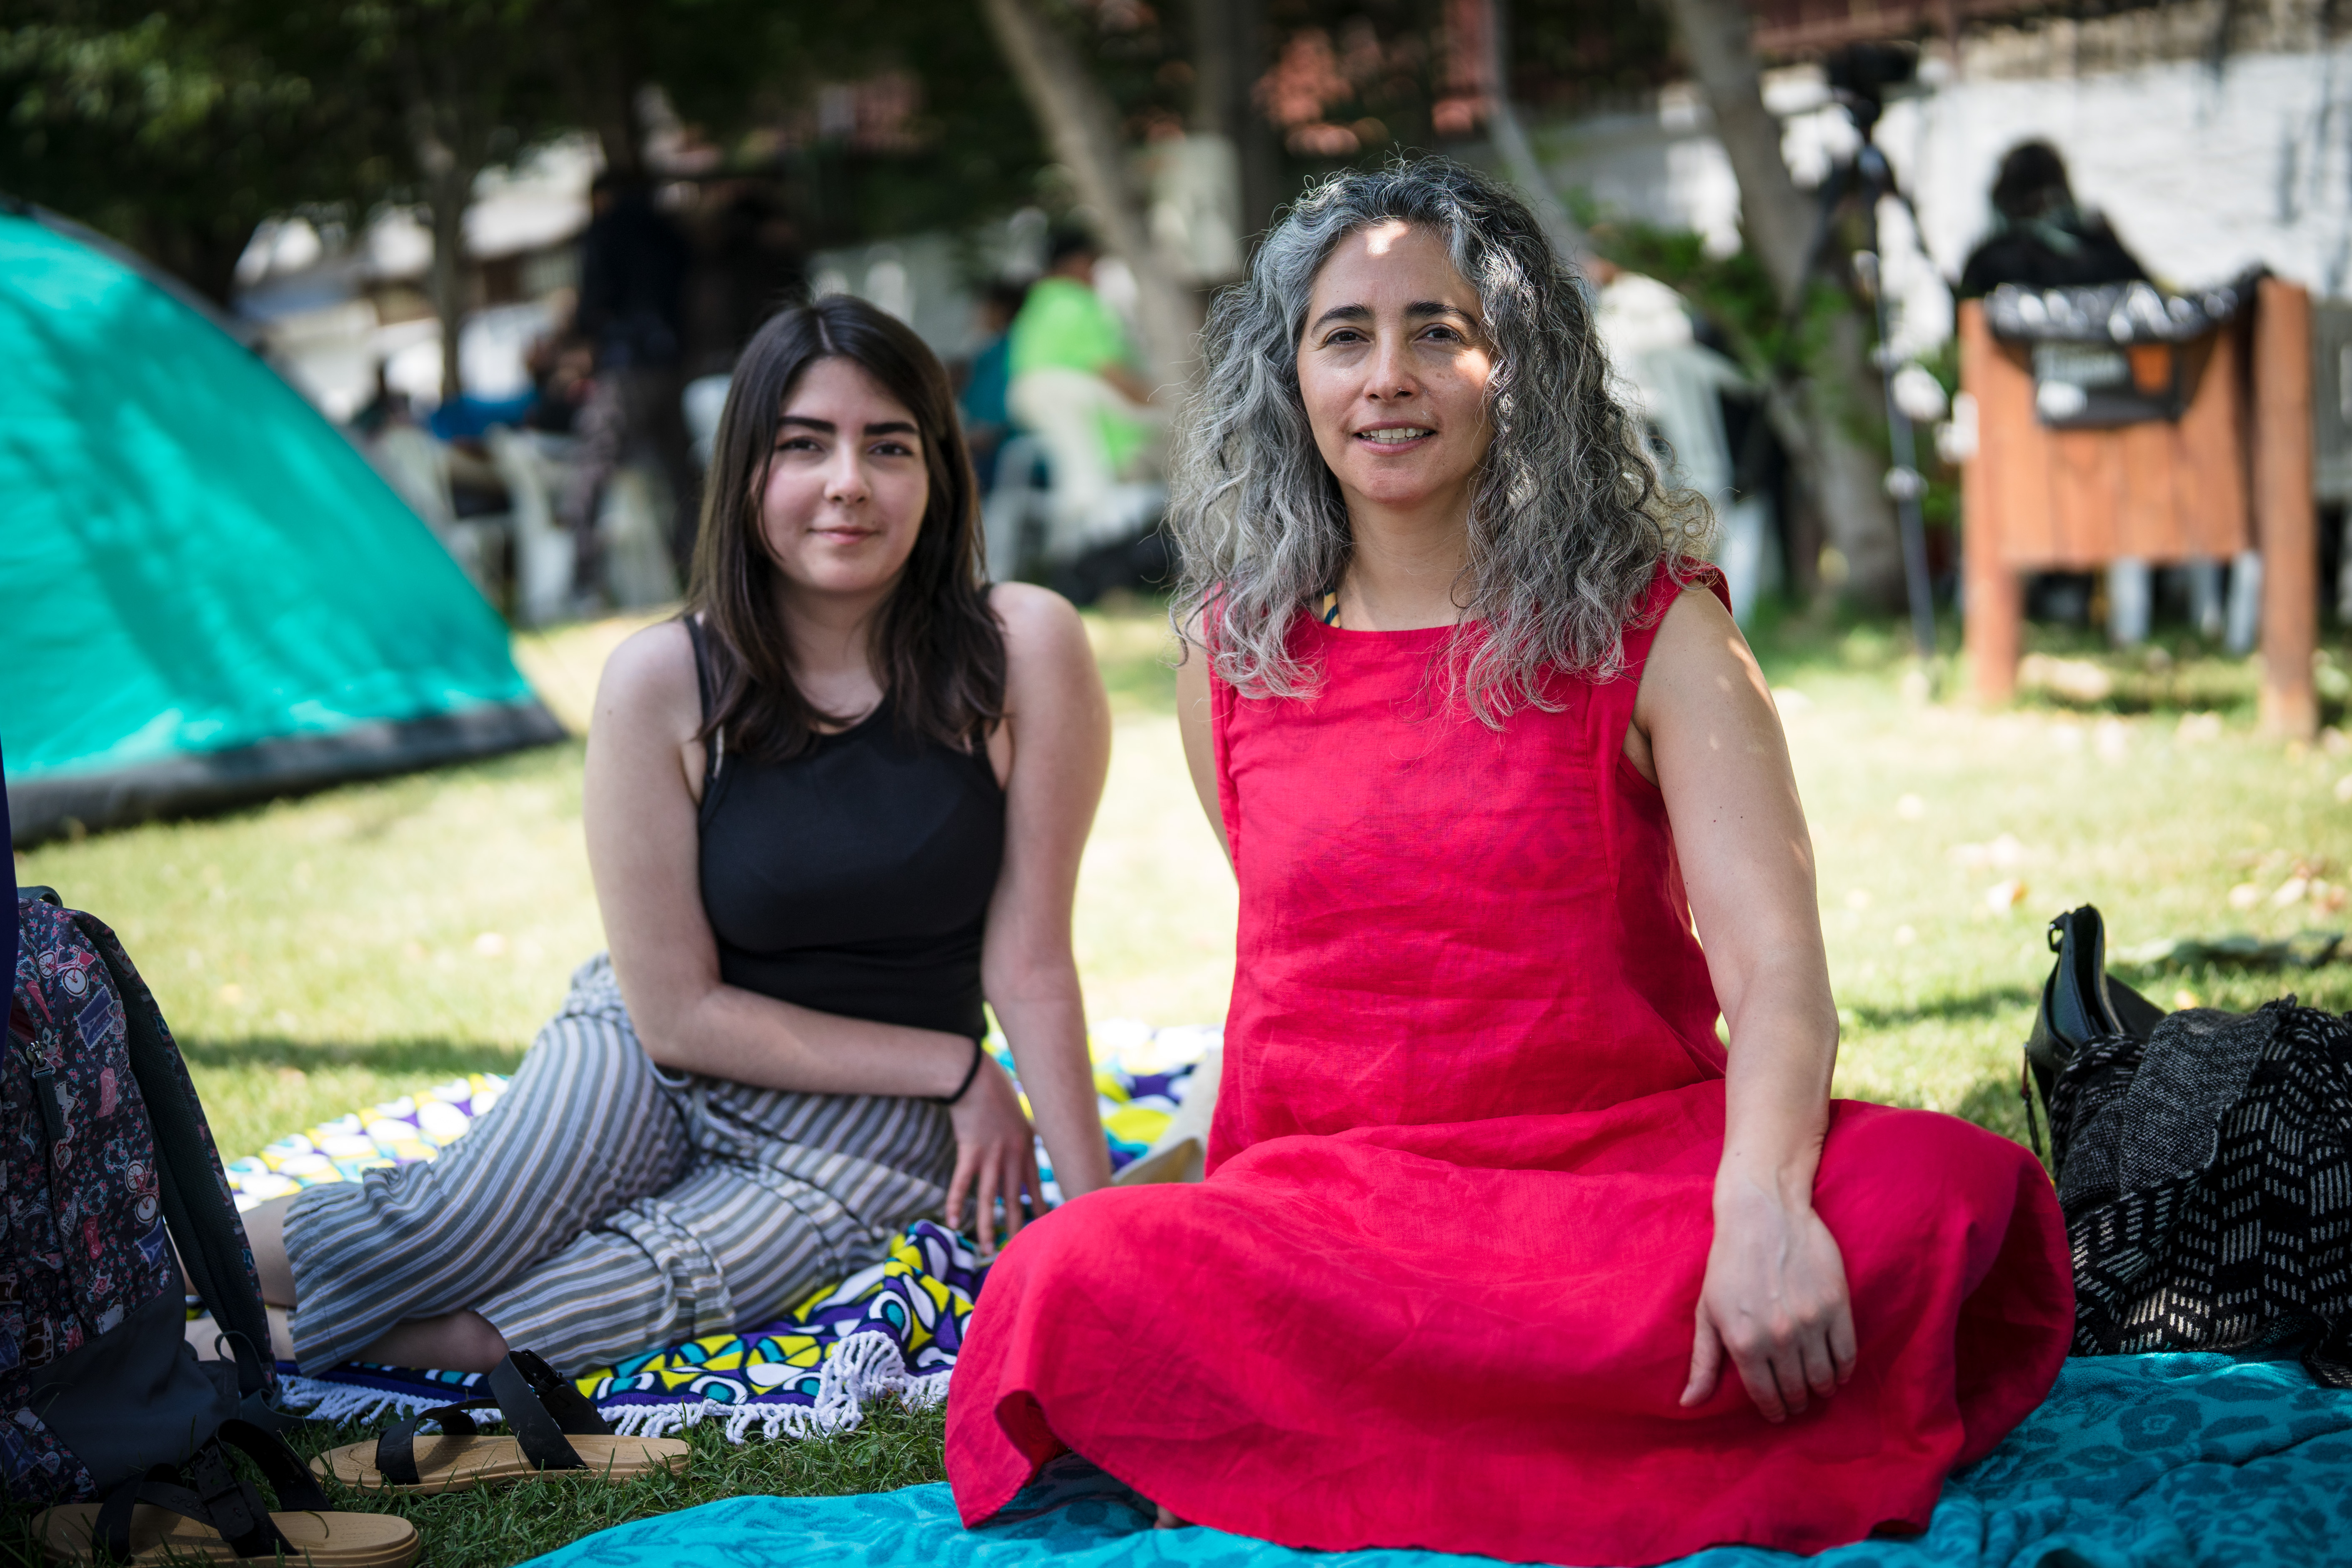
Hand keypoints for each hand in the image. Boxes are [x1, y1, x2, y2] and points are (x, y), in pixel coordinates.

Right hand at [943, 1054, 1043, 1258]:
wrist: (978, 1076)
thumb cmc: (997, 1094)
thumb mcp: (1021, 1117)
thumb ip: (1026, 1137)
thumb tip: (1031, 1145)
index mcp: (1027, 1148)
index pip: (1038, 1187)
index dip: (1041, 1209)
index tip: (1047, 1229)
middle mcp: (1013, 1156)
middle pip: (1015, 1199)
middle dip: (1016, 1227)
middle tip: (1018, 1252)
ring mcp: (991, 1154)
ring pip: (991, 1198)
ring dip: (988, 1225)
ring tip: (988, 1249)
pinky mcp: (970, 1150)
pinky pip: (962, 1182)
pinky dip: (957, 1203)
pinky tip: (953, 1222)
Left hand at [1680, 1179, 1856, 1421]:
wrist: (1763, 1215)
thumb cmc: (1728, 1263)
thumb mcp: (1708, 1311)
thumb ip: (1703, 1361)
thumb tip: (1688, 1403)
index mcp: (1743, 1342)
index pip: (1765, 1396)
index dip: (1773, 1411)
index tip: (1777, 1414)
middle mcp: (1777, 1337)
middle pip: (1796, 1391)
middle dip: (1796, 1403)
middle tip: (1797, 1404)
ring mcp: (1810, 1322)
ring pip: (1823, 1379)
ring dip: (1821, 1391)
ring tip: (1817, 1390)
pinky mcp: (1837, 1306)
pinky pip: (1847, 1355)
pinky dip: (1843, 1371)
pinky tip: (1836, 1373)